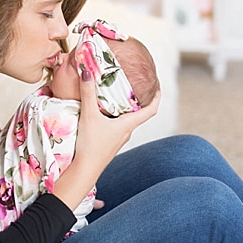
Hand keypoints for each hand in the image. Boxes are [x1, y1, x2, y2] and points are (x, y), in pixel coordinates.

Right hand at [52, 69, 159, 211]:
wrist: (84, 171)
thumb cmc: (90, 145)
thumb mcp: (89, 115)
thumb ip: (87, 93)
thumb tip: (87, 71)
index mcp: (128, 124)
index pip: (151, 110)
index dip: (158, 97)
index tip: (159, 85)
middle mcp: (126, 132)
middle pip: (138, 114)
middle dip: (137, 100)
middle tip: (133, 85)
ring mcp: (118, 139)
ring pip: (126, 121)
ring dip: (125, 109)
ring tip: (117, 96)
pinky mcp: (108, 144)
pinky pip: (116, 127)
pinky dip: (114, 117)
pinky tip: (102, 113)